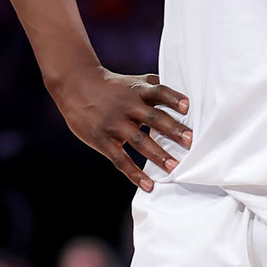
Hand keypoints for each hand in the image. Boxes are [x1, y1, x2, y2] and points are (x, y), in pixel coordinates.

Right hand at [46, 66, 190, 191]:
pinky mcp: (102, 140)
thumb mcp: (133, 81)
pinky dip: (134, 173)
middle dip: (172, 129)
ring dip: (157, 154)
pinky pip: (120, 159)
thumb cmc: (113, 86)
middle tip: (190, 142)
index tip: (187, 107)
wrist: (76, 86)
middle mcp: (128, 106)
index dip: (173, 98)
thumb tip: (184, 95)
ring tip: (174, 168)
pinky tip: (148, 185)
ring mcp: (114, 123)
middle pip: (153, 117)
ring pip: (139, 140)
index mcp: (138, 91)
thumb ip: (155, 87)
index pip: (159, 92)